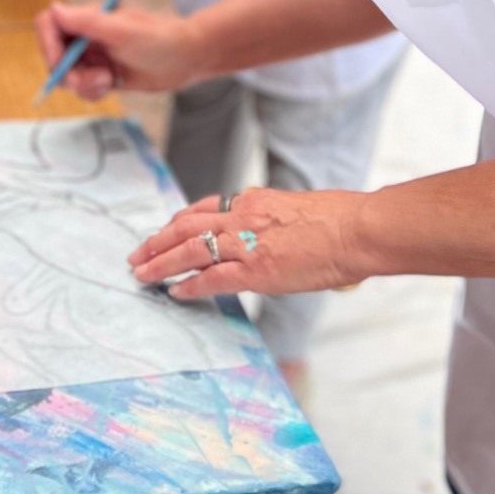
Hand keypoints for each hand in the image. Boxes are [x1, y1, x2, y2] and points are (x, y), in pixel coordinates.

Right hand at [34, 0, 204, 98]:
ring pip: (67, 75)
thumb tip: (55, 8)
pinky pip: (82, 87)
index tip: (61, 63)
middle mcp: (87, 35)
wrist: (188, 59)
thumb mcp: (122, 31)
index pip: (50, 25)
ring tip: (107, 82)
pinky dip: (90, 92)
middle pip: (54, 55)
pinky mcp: (102, 73)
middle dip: (68, 73)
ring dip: (82, 84)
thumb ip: (87, 21)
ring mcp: (94, 55)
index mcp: (88, 18)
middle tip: (94, 79)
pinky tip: (109, 86)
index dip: (48, 44)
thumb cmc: (161, 38)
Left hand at [127, 187, 366, 301]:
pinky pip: (211, 278)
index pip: (204, 207)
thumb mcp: (299, 207)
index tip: (166, 231)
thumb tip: (273, 232)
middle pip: (186, 226)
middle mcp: (243, 216)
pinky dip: (189, 285)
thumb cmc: (340, 219)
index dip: (179, 222)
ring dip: (161, 263)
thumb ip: (276, 217)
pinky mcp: (255, 270)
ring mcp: (246, 243)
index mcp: (254, 200)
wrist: (357, 229)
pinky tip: (175, 293)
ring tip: (142, 275)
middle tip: (137, 255)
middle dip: (157, 241)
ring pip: (189, 250)